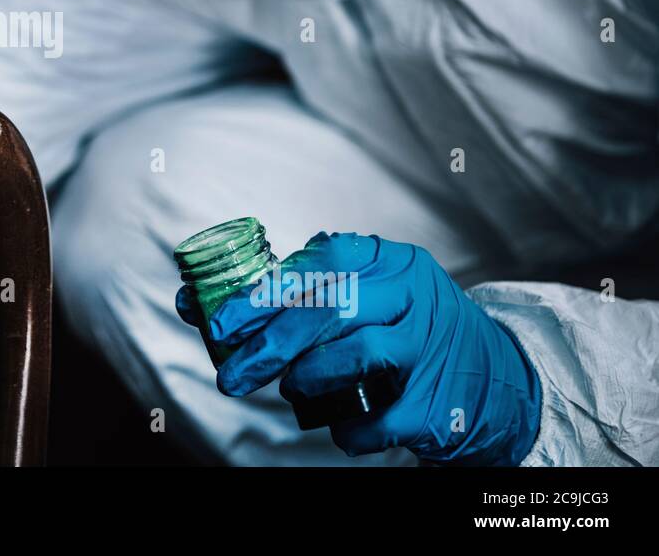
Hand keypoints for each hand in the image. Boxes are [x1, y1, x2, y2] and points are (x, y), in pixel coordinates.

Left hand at [178, 232, 541, 464]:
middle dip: (267, 344)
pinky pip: (382, 417)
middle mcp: (414, 294)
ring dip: (309, 377)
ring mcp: (432, 345)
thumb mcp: (361, 299)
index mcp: (389, 261)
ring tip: (293, 390)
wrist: (497, 380)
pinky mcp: (440, 399)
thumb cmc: (404, 332)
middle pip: (329, 309)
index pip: (321, 261)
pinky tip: (339, 431)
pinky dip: (350, 429)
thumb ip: (293, 296)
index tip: (216, 321)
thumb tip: (195, 303)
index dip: (264, 290)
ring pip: (356, 354)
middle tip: (230, 375)